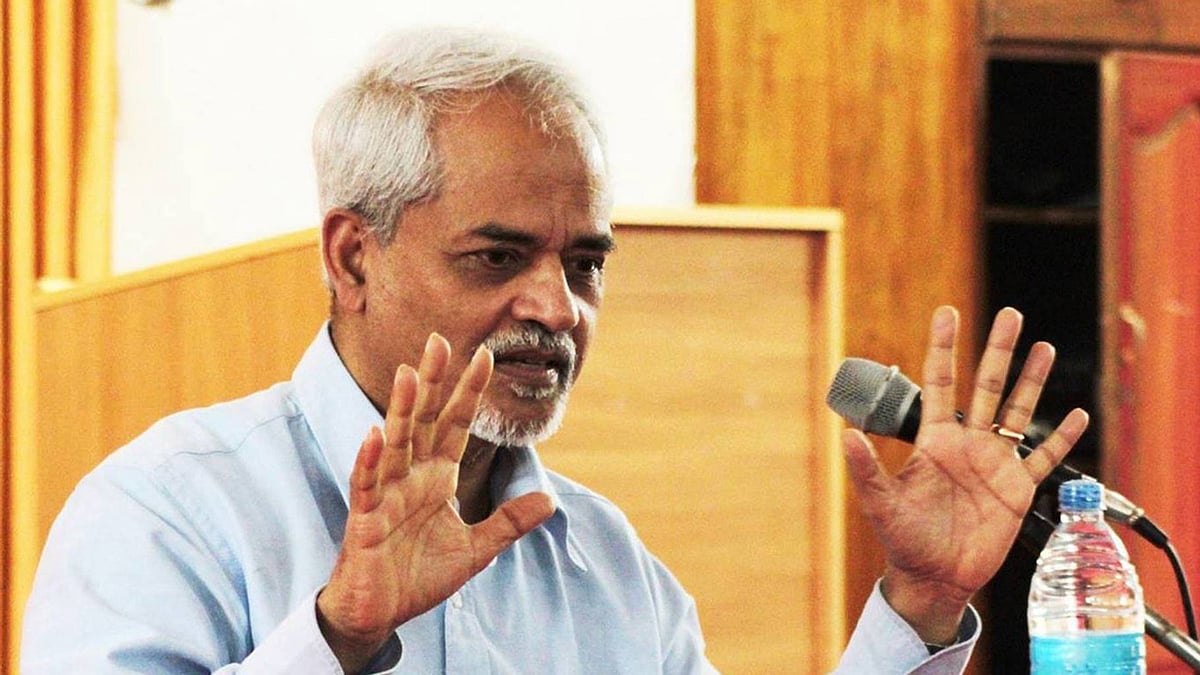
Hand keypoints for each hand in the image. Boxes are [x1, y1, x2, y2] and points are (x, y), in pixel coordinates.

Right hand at [316, 334, 555, 672]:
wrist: (381, 612)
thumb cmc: (419, 576)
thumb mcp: (476, 549)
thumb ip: (509, 522)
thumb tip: (550, 499)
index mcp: (436, 478)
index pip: (455, 425)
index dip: (469, 392)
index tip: (485, 355)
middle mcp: (411, 478)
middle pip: (423, 420)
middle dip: (431, 382)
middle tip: (438, 339)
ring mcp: (387, 495)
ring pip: (395, 443)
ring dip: (400, 410)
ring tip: (407, 373)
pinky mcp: (366, 519)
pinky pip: (368, 486)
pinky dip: (371, 461)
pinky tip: (375, 436)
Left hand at [842, 306, 1088, 643]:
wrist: (934, 577)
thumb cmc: (903, 539)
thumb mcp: (880, 502)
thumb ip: (866, 468)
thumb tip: (844, 434)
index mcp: (935, 440)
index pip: (940, 382)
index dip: (944, 348)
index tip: (948, 313)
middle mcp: (967, 444)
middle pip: (988, 386)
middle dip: (998, 350)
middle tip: (1010, 314)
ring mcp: (995, 464)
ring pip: (1019, 412)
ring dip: (1032, 380)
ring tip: (1044, 347)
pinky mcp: (1017, 489)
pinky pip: (1045, 458)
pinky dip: (1063, 439)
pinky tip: (1078, 415)